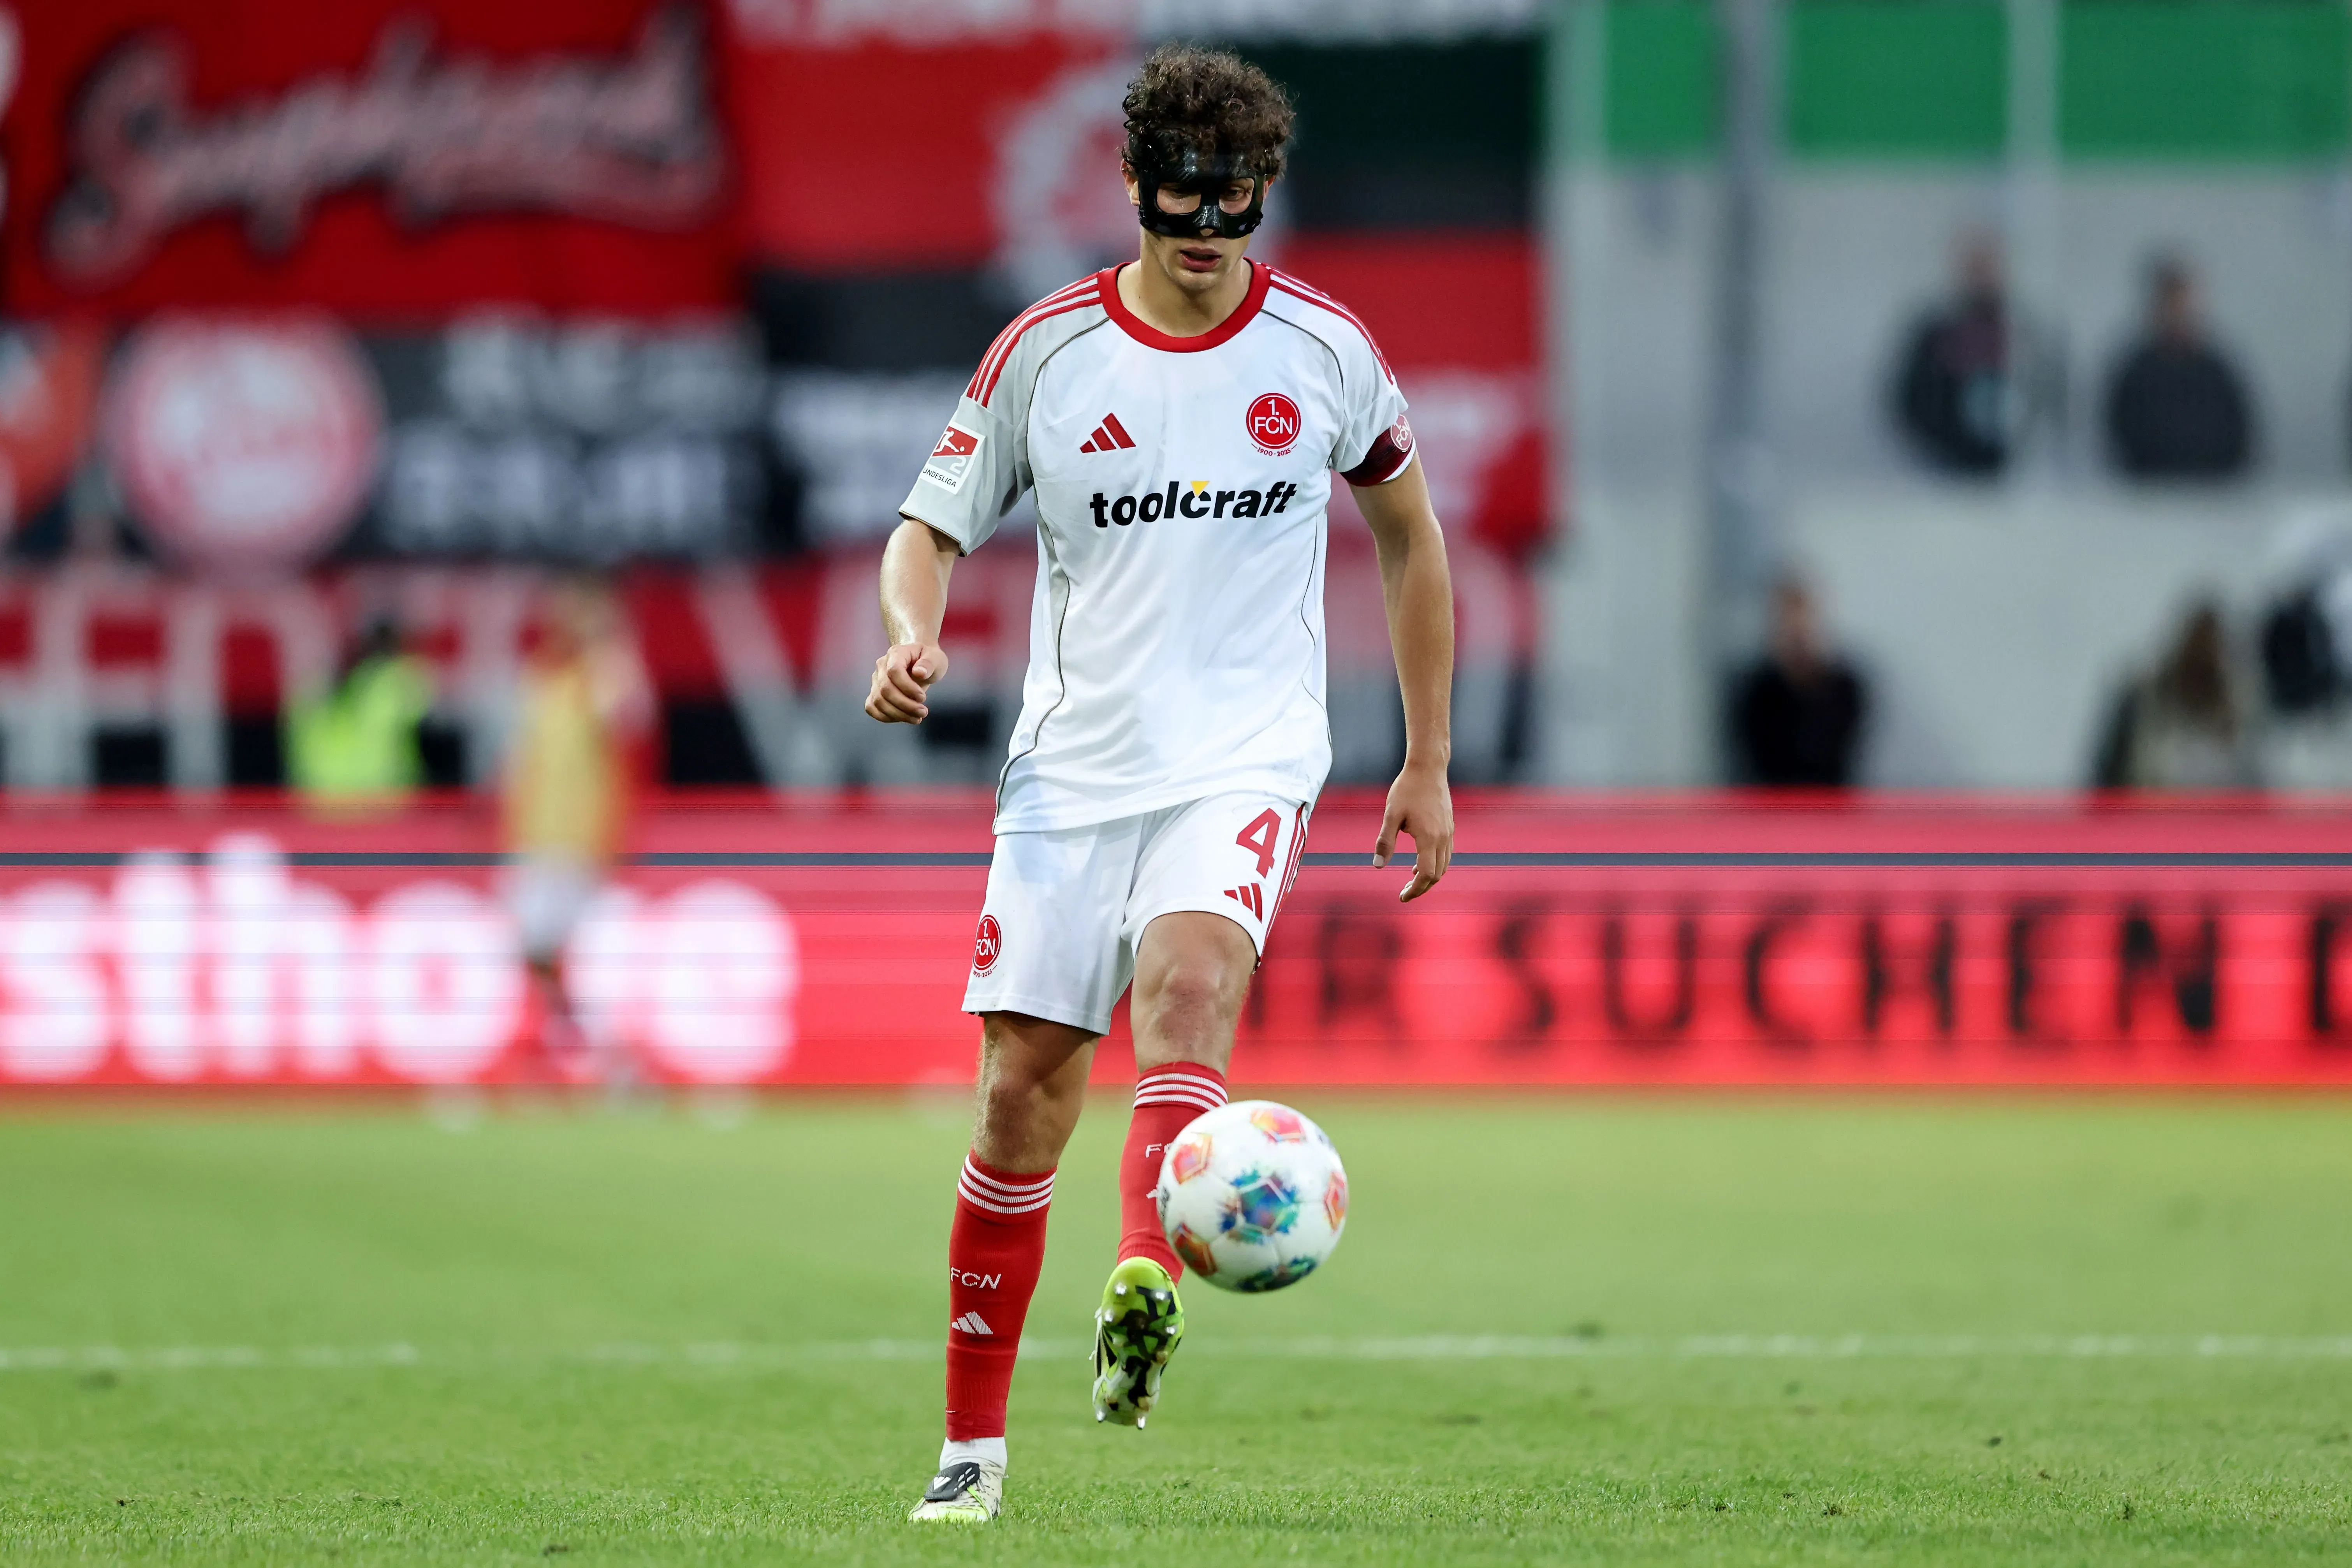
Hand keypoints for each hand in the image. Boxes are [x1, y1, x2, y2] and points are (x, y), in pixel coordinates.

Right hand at [865, 641, 948, 723]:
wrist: (919, 663)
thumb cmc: (928, 659)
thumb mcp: (935, 658)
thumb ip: (929, 663)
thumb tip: (919, 673)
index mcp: (895, 653)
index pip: (894, 671)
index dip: (907, 687)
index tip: (923, 697)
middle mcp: (881, 666)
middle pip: (885, 689)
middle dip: (905, 705)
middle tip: (923, 712)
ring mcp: (876, 680)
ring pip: (878, 701)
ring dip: (898, 714)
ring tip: (917, 718)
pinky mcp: (875, 693)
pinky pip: (872, 708)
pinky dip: (886, 717)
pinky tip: (903, 718)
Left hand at [1374, 757, 1452, 902]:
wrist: (1428, 768)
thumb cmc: (1407, 789)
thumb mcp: (1391, 815)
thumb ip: (1385, 841)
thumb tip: (1378, 866)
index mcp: (1429, 838)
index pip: (1426, 875)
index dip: (1415, 890)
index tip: (1402, 897)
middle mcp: (1443, 838)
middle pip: (1437, 875)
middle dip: (1421, 888)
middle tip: (1404, 893)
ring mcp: (1449, 832)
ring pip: (1444, 865)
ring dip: (1429, 877)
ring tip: (1410, 880)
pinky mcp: (1449, 826)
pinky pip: (1446, 854)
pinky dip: (1435, 864)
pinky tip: (1418, 862)